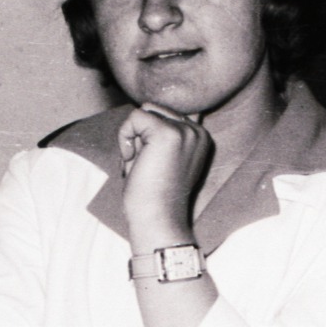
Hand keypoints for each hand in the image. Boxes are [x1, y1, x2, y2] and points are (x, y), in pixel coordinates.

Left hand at [117, 103, 212, 233]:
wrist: (157, 218)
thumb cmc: (154, 193)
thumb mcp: (165, 157)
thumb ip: (164, 133)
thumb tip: (146, 108)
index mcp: (200, 136)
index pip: (164, 115)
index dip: (148, 137)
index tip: (153, 165)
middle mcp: (197, 130)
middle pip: (154, 110)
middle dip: (140, 135)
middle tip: (144, 164)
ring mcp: (184, 131)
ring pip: (144, 112)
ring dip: (133, 136)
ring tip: (140, 163)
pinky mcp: (167, 133)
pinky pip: (134, 117)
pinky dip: (124, 137)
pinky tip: (133, 160)